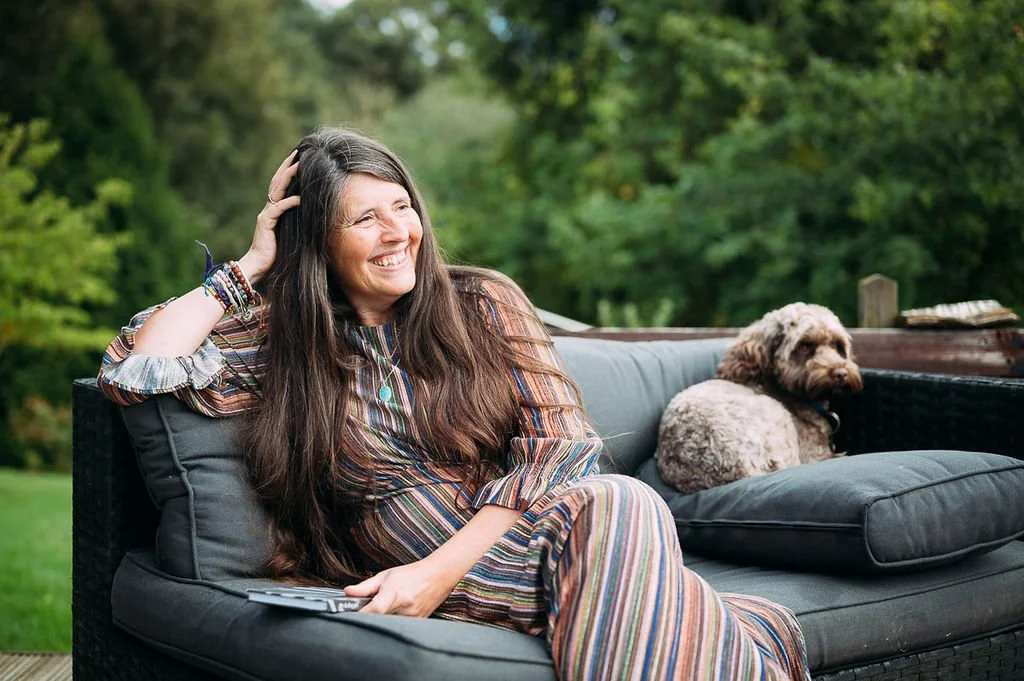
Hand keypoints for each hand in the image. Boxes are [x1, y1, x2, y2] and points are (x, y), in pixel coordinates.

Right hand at [238, 149, 300, 284]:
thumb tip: (315, 215)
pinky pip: (278, 209)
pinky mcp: (265, 224)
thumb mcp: (292, 235)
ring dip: (288, 177)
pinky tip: (300, 197)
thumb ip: (298, 223)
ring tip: (299, 165)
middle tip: (298, 152)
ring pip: (276, 191)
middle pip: (277, 182)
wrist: (258, 268)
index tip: (299, 159)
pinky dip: (289, 202)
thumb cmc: (277, 255)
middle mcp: (268, 209)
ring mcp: (265, 215)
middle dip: (287, 166)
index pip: (281, 186)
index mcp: (273, 210)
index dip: (289, 172)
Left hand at [344, 558, 459, 616]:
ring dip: (380, 621)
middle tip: (363, 611)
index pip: (375, 610)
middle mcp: (404, 607)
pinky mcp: (416, 624)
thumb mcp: (386, 576)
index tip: (350, 615)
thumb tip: (348, 592)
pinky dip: (391, 622)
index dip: (361, 614)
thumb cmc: (411, 575)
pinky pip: (397, 627)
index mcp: (394, 593)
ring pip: (387, 625)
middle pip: (378, 621)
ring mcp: (411, 618)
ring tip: (383, 609)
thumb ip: (366, 586)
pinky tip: (394, 613)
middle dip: (368, 618)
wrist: (437, 577)